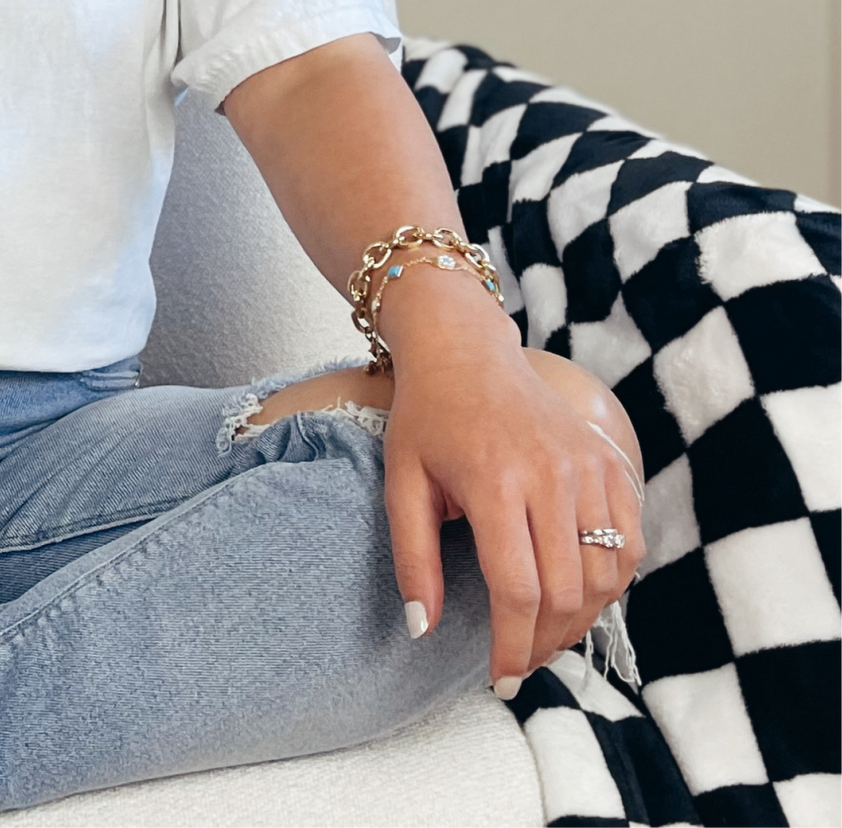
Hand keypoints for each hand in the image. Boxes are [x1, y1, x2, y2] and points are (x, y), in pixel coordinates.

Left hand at [380, 282, 646, 693]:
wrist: (466, 351)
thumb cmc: (427, 418)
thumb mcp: (401, 484)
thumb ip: (412, 559)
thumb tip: (421, 630)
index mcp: (495, 482)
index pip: (517, 589)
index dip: (511, 645)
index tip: (499, 678)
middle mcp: (552, 475)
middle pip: (567, 591)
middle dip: (543, 642)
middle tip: (519, 664)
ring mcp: (590, 468)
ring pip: (606, 574)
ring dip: (580, 620)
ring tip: (545, 637)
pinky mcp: (611, 462)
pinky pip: (629, 542)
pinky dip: (612, 582)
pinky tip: (580, 598)